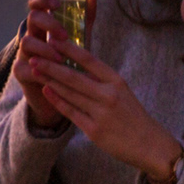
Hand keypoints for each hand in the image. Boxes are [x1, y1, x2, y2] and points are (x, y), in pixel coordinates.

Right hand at [12, 0, 97, 127]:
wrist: (62, 95)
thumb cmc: (70, 63)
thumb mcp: (79, 40)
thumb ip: (84, 19)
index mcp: (44, 26)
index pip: (37, 4)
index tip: (58, 3)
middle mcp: (32, 35)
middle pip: (32, 18)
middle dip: (49, 23)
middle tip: (65, 35)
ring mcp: (24, 53)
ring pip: (26, 41)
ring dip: (45, 48)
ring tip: (61, 59)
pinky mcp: (21, 72)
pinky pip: (24, 67)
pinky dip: (38, 70)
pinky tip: (50, 75)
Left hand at [18, 29, 182, 183]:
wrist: (149, 144)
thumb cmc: (133, 115)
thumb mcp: (122, 91)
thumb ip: (101, 79)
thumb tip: (76, 64)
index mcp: (116, 81)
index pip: (89, 60)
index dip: (68, 49)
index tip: (52, 39)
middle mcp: (108, 95)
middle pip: (73, 76)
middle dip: (50, 65)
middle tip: (33, 56)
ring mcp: (101, 113)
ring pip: (69, 93)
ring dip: (49, 81)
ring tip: (35, 70)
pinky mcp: (94, 130)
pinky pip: (71, 112)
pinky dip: (57, 101)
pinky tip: (45, 91)